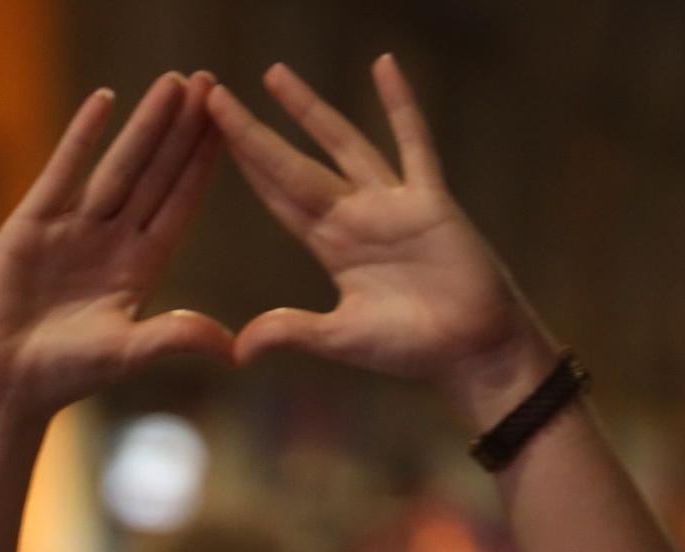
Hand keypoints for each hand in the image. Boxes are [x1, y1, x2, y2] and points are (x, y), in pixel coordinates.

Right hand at [0, 72, 232, 425]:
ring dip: (146, 124)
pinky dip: (82, 135)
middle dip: (183, 129)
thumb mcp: (127, 354)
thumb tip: (234, 350)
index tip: (231, 124)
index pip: (181, 204)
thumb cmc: (65, 374)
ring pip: (120, 165)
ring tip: (175, 82)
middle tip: (212, 82)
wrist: (2, 381)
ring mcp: (75, 227)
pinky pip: (63, 170)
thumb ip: (175, 338)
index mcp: (142, 268)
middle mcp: (114, 240)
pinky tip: (104, 100)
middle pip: (158, 173)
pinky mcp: (34, 222)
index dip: (204, 164)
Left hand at [208, 56, 554, 422]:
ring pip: (342, 143)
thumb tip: (237, 353)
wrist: (474, 351)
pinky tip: (383, 64)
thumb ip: (292, 333)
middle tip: (215, 95)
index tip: (210, 135)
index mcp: (330, 246)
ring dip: (309, 109)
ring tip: (274, 75)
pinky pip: (413, 143)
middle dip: (255, 132)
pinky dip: (400, 104)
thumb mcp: (341, 340)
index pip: (275, 195)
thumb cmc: (412, 349)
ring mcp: (392, 204)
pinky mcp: (430, 200)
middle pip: (293, 164)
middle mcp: (354, 217)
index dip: (244, 165)